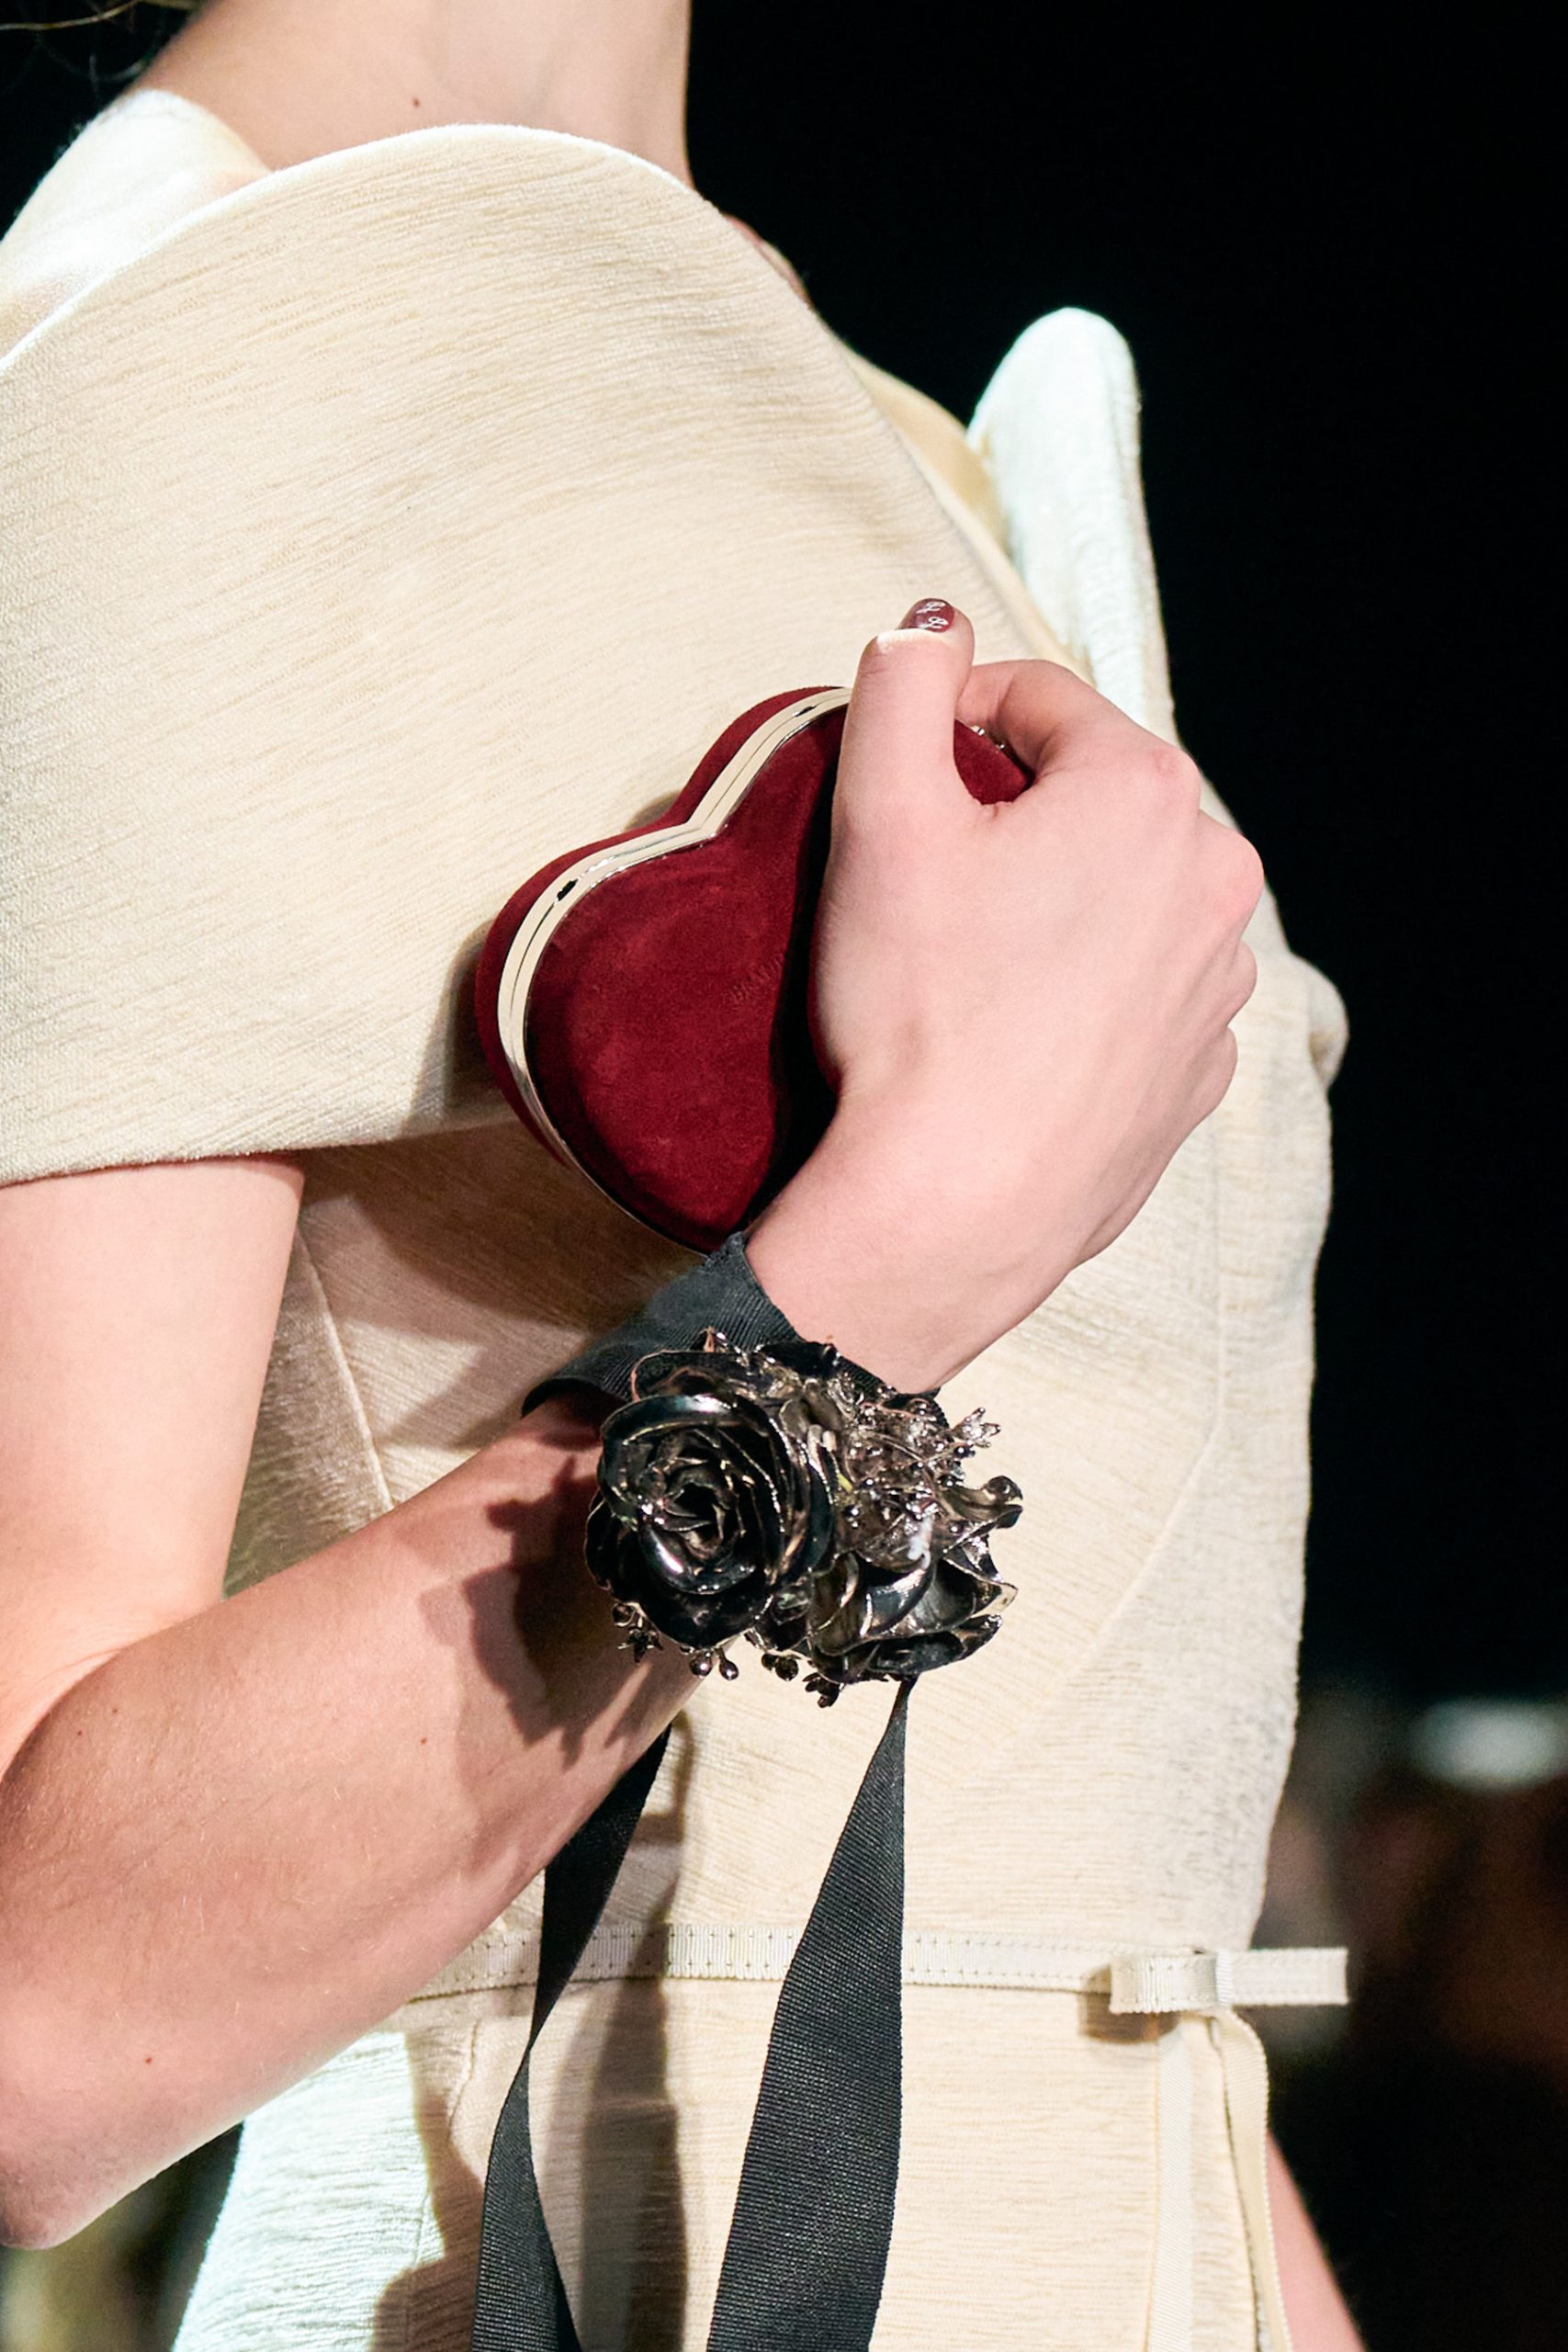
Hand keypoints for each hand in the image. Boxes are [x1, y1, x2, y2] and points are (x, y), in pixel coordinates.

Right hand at [748, 600, 1261, 1386]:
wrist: (955, 1205)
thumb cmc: (917, 1011)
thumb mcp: (879, 818)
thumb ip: (902, 686)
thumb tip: (925, 626)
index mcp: (1142, 792)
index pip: (1040, 700)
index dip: (952, 718)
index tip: (896, 769)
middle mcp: (1211, 875)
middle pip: (1091, 797)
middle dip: (1011, 815)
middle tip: (924, 878)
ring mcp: (1217, 983)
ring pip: (1122, 895)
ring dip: (1056, 901)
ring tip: (971, 964)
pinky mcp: (1199, 1072)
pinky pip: (1139, 992)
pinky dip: (1086, 991)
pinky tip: (1017, 1032)